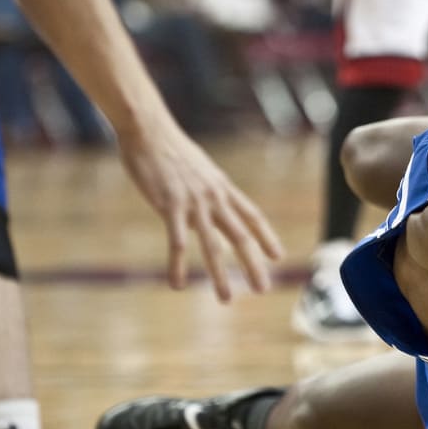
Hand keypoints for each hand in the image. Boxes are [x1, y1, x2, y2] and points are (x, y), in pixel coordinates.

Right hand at [117, 121, 284, 301]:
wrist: (149, 130)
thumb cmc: (170, 149)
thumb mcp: (200, 168)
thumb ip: (209, 188)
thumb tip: (214, 201)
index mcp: (223, 188)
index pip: (252, 216)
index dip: (267, 237)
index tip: (278, 256)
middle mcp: (214, 198)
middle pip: (241, 237)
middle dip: (254, 265)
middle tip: (263, 290)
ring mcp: (193, 203)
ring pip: (212, 246)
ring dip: (220, 275)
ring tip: (226, 299)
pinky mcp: (169, 206)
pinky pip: (175, 242)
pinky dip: (177, 265)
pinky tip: (177, 284)